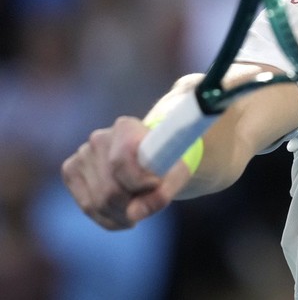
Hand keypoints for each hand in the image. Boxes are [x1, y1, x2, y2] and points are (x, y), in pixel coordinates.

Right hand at [61, 116, 191, 229]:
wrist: (151, 156)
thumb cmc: (166, 163)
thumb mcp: (176, 174)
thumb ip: (161, 193)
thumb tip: (133, 214)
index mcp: (126, 128)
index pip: (121, 162)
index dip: (140, 183)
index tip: (156, 185)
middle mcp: (99, 138)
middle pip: (109, 190)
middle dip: (131, 206)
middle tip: (148, 203)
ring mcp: (82, 154)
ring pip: (96, 203)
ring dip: (121, 216)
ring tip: (137, 209)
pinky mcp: (71, 171)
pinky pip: (86, 207)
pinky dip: (108, 219)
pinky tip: (123, 214)